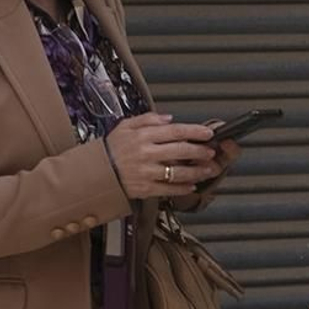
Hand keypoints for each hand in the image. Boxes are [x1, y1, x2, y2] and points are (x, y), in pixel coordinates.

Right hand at [105, 112, 224, 200]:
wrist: (97, 172)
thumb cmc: (112, 148)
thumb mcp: (126, 126)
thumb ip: (148, 120)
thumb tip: (169, 118)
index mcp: (143, 136)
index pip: (175, 131)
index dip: (194, 131)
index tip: (208, 133)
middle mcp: (146, 153)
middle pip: (180, 150)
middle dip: (200, 151)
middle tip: (211, 152)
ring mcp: (147, 172)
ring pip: (178, 172)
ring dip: (196, 171)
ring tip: (208, 170)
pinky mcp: (145, 188)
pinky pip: (169, 189)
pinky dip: (182, 188)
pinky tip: (192, 186)